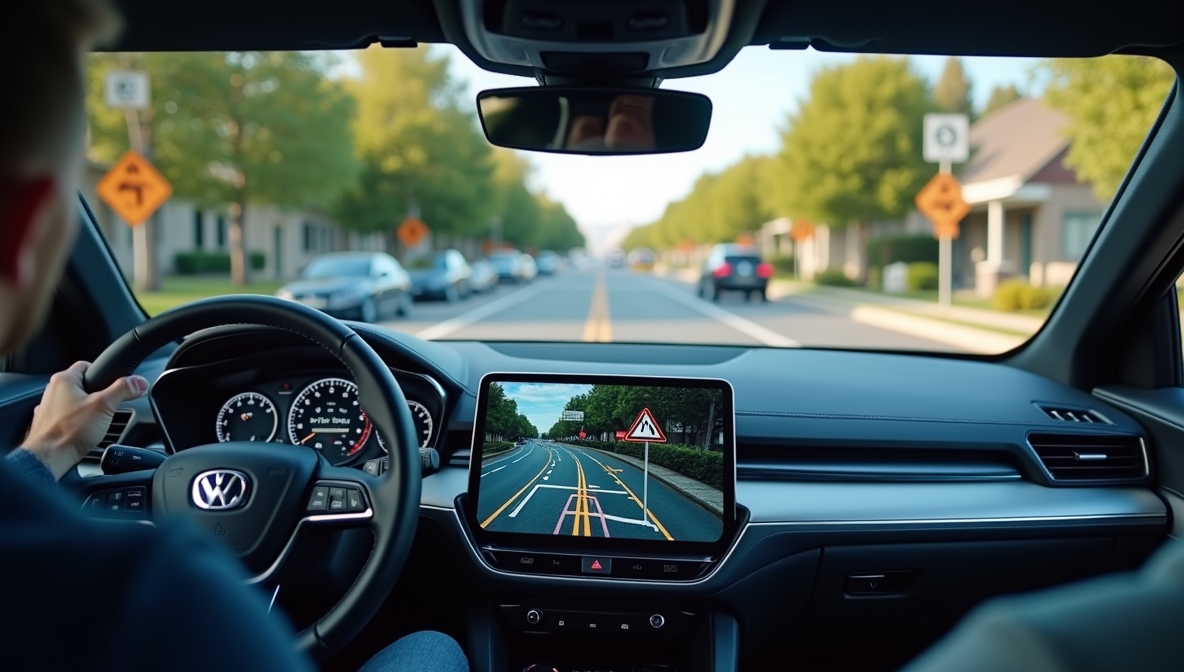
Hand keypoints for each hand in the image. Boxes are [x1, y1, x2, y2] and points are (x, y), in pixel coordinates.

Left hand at [21, 361, 148, 480]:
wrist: (50, 458)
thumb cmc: (70, 431)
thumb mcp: (104, 406)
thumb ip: (123, 390)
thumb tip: (139, 382)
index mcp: (64, 380)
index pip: (87, 365)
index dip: (103, 373)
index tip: (113, 383)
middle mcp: (52, 391)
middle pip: (81, 385)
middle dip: (96, 395)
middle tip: (107, 406)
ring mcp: (47, 408)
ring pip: (73, 402)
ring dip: (86, 409)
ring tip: (96, 422)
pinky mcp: (47, 424)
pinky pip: (66, 418)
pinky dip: (75, 422)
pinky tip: (83, 431)